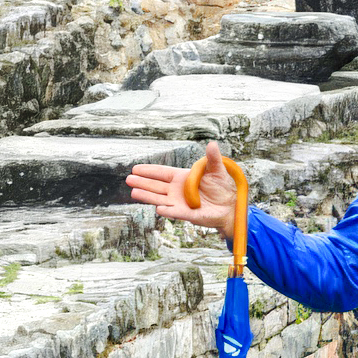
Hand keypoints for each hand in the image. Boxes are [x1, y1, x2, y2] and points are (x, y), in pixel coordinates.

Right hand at [123, 141, 239, 229]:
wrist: (230, 206)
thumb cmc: (222, 187)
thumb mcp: (217, 170)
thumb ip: (212, 158)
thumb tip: (212, 144)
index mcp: (182, 177)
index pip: (162, 173)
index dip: (149, 171)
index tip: (135, 168)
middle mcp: (177, 190)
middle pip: (156, 186)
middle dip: (142, 182)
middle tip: (128, 179)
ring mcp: (179, 202)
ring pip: (160, 199)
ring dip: (147, 196)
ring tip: (134, 192)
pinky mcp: (186, 214)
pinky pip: (174, 212)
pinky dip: (167, 211)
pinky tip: (158, 208)